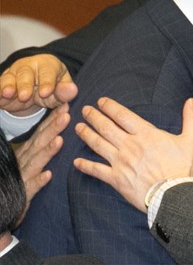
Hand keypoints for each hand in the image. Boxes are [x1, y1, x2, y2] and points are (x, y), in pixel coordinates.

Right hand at [0, 55, 76, 115]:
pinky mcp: (2, 83)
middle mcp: (29, 66)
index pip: (48, 72)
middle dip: (26, 85)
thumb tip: (73, 90)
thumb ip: (65, 91)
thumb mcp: (60, 91)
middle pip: (26, 73)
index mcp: (48, 64)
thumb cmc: (51, 87)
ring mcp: (13, 73)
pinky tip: (0, 95)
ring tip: (8, 94)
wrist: (35, 88)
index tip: (45, 93)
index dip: (47, 82)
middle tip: (26, 96)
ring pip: (10, 78)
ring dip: (9, 86)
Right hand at [14, 103, 69, 224]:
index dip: (53, 119)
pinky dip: (38, 180)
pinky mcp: (21, 194)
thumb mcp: (29, 161)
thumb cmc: (18, 181)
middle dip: (53, 128)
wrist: (2, 206)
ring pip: (36, 161)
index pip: (41, 132)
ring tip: (60, 140)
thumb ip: (40, 147)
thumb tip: (57, 132)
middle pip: (39, 142)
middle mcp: (24, 161)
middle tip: (67, 114)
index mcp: (28, 152)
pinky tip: (48, 175)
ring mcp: (22, 176)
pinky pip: (30, 187)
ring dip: (48, 150)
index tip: (66, 106)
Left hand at [73, 97, 192, 212]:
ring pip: (98, 145)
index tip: (101, 101)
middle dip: (94, 117)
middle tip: (85, 110)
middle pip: (106, 127)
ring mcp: (121, 163)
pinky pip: (97, 171)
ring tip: (78, 127)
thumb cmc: (185, 168)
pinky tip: (76, 162)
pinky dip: (85, 166)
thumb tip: (191, 101)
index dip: (110, 107)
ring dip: (86, 135)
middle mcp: (130, 146)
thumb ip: (191, 119)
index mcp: (146, 135)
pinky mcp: (117, 179)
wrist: (175, 195)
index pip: (123, 116)